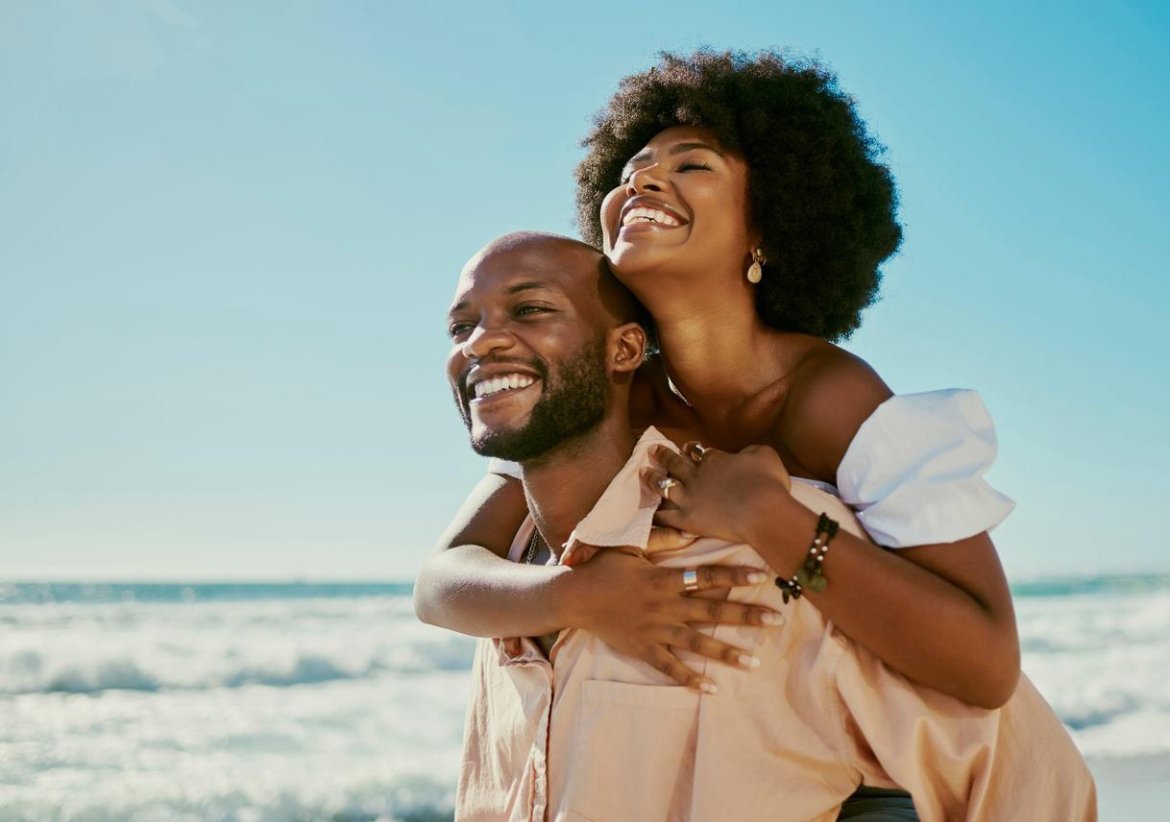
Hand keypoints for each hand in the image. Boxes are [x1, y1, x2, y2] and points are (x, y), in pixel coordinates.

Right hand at [563, 546, 781, 691]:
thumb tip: (692, 534)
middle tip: (776, 620)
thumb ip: (661, 540)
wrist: (573, 597)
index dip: (733, 577)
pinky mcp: (643, 649)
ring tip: (754, 662)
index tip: (762, 577)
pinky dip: (690, 679)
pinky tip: (712, 687)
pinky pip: (670, 667)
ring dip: (726, 652)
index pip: (704, 576)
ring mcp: (654, 630)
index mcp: (662, 578)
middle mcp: (663, 606)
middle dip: (745, 616)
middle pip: (711, 611)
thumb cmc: (602, 567)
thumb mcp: (629, 545)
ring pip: (696, 643)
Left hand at [643, 443, 792, 544]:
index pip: (699, 451)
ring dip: (652, 477)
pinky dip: (656, 514)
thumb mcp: (765, 455)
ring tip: (643, 472)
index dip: (691, 449)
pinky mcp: (687, 519)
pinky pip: (666, 516)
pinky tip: (648, 513)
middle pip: (675, 463)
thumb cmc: (768, 482)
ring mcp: (689, 497)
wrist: (761, 511)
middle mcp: (697, 476)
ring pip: (664, 485)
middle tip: (652, 449)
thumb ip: (752, 451)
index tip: (685, 447)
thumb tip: (746, 454)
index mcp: (715, 460)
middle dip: (663, 455)